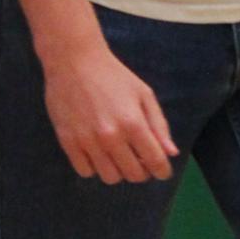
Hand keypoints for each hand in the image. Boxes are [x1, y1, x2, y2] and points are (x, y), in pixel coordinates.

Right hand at [40, 36, 177, 183]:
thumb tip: (171, 153)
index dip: (162, 171)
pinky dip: (95, 167)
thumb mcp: (144, 94)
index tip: (162, 171)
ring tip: (119, 156)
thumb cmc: (114, 76)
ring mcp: (87, 141)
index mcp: (133, 123)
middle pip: (133, 175)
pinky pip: (85, 171)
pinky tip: (98, 153)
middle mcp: (111, 136)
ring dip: (119, 171)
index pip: (155, 162)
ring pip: (110, 177)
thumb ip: (159, 125)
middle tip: (140, 160)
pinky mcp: (68, 142)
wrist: (74, 61)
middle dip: (142, 171)